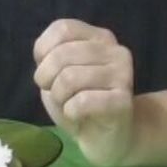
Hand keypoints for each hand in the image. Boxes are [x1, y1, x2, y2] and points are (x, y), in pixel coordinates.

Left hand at [33, 18, 135, 166]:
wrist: (110, 138)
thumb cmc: (80, 103)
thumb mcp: (59, 74)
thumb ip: (53, 56)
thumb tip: (44, 55)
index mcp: (100, 37)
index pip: (63, 28)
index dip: (43, 50)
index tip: (48, 71)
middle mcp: (115, 50)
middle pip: (62, 54)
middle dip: (46, 79)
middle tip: (56, 94)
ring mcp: (122, 74)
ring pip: (69, 78)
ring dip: (59, 98)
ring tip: (70, 106)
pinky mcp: (122, 100)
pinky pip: (82, 101)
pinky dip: (70, 111)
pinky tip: (80, 116)